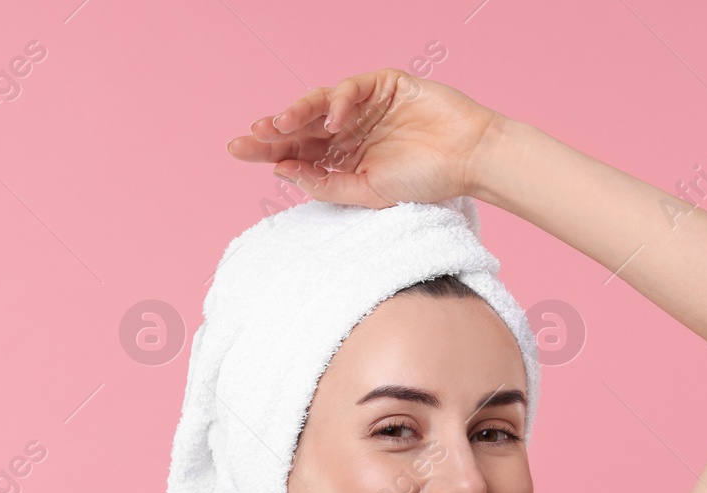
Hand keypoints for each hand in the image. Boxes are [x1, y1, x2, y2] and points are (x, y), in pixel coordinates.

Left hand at [225, 68, 502, 207]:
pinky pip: (352, 88)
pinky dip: (339, 101)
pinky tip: (333, 119)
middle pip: (300, 127)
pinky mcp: (385, 85)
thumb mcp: (367, 193)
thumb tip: (281, 171)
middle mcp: (349, 130)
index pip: (296, 151)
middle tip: (248, 137)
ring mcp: (365, 106)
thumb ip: (326, 184)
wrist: (468, 160)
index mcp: (342, 156)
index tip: (238, 150)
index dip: (267, 150)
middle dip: (272, 131)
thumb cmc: (424, 182)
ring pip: (319, 104)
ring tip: (278, 125)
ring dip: (297, 112)